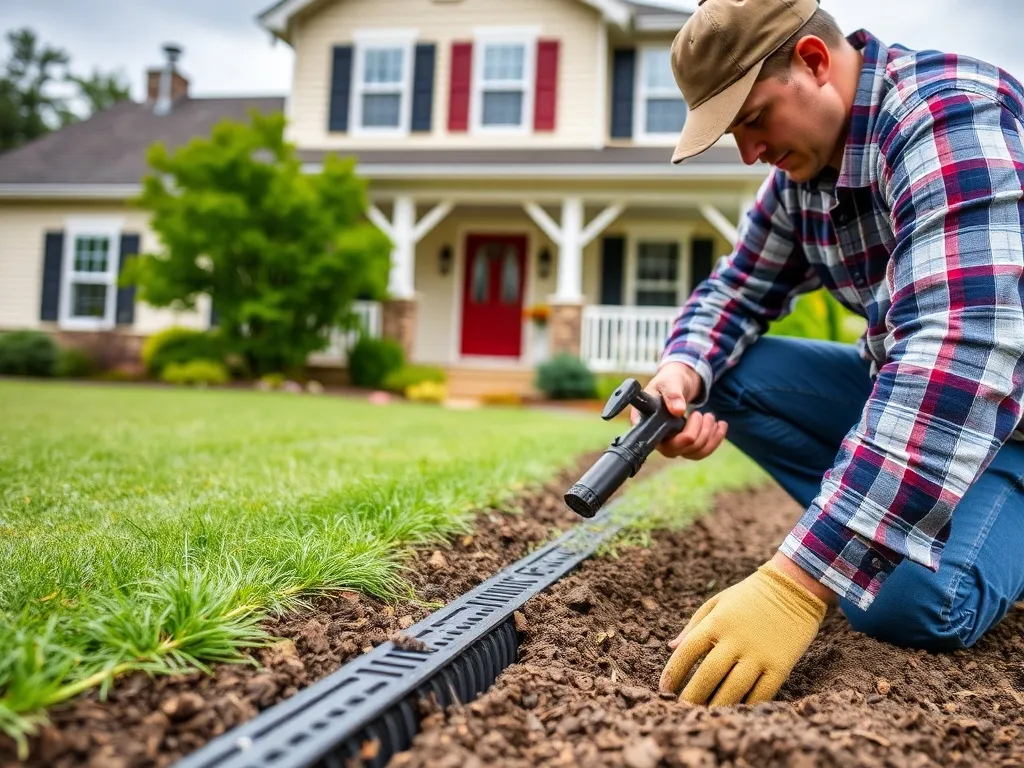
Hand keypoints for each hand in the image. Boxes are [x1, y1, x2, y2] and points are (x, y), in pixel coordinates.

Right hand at [630, 362, 726, 459]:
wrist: (678, 383)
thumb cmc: (669, 381)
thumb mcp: (669, 382)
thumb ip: (672, 394)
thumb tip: (677, 411)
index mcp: (645, 424)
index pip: (658, 442)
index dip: (679, 437)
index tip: (691, 415)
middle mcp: (657, 439)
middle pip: (678, 450)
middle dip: (697, 432)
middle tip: (701, 413)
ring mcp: (672, 444)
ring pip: (693, 453)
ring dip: (708, 436)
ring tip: (710, 416)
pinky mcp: (685, 445)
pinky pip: (702, 452)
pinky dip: (715, 440)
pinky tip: (721, 426)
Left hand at [658, 556, 829, 706]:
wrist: (794, 587)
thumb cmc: (750, 595)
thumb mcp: (718, 602)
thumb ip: (693, 625)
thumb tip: (671, 648)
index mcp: (717, 622)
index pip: (687, 652)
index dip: (672, 672)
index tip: (664, 689)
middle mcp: (736, 640)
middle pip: (708, 675)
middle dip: (692, 696)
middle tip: (681, 710)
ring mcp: (760, 654)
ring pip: (734, 690)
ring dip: (717, 706)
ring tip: (704, 717)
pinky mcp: (780, 666)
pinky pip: (761, 694)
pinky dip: (746, 707)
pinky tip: (734, 713)